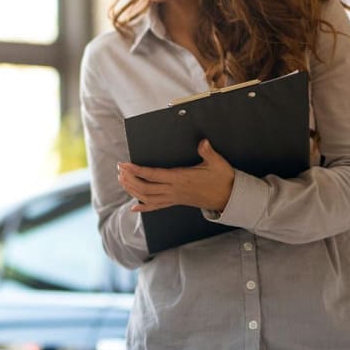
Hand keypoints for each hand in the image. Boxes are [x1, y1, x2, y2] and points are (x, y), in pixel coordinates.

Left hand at [118, 139, 235, 213]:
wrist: (230, 198)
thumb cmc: (223, 179)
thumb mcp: (218, 163)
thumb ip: (208, 152)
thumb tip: (203, 142)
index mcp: (181, 178)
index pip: (154, 175)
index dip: (137, 170)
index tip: (125, 165)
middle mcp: (174, 190)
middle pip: (146, 188)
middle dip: (130, 179)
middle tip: (120, 170)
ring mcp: (175, 197)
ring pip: (148, 198)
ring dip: (133, 190)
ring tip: (122, 181)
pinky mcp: (177, 202)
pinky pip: (157, 206)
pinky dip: (144, 207)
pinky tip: (134, 207)